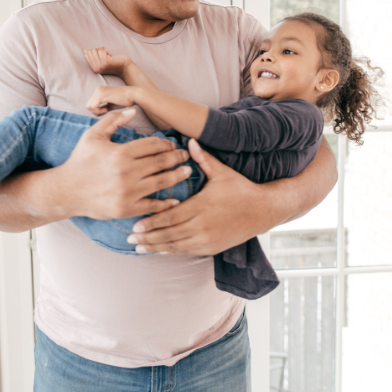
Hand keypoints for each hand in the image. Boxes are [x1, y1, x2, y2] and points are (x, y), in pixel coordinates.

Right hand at [53, 108, 189, 219]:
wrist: (66, 191)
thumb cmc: (80, 161)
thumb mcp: (92, 135)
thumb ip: (113, 120)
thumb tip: (133, 110)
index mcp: (120, 153)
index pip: (152, 145)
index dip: (166, 143)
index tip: (173, 144)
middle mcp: (126, 173)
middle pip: (160, 163)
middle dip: (176, 158)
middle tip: (186, 156)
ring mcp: (127, 192)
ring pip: (160, 182)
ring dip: (177, 176)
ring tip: (187, 172)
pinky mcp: (126, 209)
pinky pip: (151, 206)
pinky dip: (166, 204)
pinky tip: (176, 200)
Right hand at [84, 47, 131, 76]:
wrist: (124, 67)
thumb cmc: (114, 62)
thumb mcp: (102, 60)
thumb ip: (93, 56)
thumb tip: (85, 51)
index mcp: (94, 68)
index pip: (87, 55)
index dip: (95, 52)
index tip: (103, 56)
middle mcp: (96, 68)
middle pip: (90, 52)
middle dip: (98, 50)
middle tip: (106, 55)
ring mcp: (100, 66)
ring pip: (95, 50)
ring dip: (103, 50)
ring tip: (109, 56)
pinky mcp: (105, 62)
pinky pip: (101, 51)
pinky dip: (107, 51)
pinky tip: (111, 56)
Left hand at [87, 85, 138, 115]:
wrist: (134, 95)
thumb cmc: (125, 101)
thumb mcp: (111, 105)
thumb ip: (103, 107)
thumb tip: (94, 114)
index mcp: (99, 90)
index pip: (91, 104)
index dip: (98, 111)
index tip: (107, 109)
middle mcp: (98, 89)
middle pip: (88, 106)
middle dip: (97, 111)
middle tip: (107, 110)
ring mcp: (99, 91)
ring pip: (89, 107)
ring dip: (98, 111)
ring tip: (108, 109)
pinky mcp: (101, 94)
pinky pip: (93, 107)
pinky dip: (99, 111)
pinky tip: (108, 109)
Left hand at [127, 139, 272, 255]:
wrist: (262, 211)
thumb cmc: (240, 189)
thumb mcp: (222, 172)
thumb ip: (203, 159)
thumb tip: (190, 140)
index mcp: (201, 206)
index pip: (170, 216)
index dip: (152, 222)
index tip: (136, 224)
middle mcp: (202, 225)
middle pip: (169, 234)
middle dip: (148, 237)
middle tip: (129, 237)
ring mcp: (207, 239)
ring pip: (176, 245)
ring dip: (156, 247)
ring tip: (138, 247)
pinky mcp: (212, 248)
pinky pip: (187, 251)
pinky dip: (171, 251)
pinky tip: (159, 250)